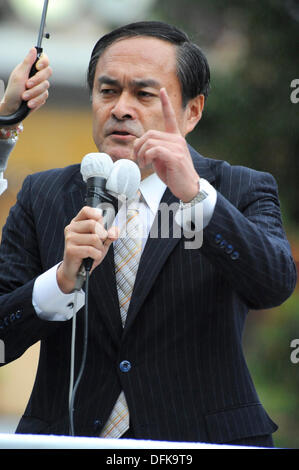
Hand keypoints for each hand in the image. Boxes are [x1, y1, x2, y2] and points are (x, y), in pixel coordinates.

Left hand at [0, 47, 51, 117]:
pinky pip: (44, 97)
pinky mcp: (42, 96)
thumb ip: (27, 62)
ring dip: (33, 92)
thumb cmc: (13, 91)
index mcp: (31, 68)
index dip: (44, 61)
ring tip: (24, 97)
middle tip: (27, 85)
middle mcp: (38, 76)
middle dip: (37, 80)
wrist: (13, 108)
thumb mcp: (19, 75)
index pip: (44, 60)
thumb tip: (34, 49)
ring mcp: (41, 86)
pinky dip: (36, 100)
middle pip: (48, 72)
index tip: (38, 67)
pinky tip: (29, 103)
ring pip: (45, 86)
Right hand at [57, 207, 118, 292]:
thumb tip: (115, 231)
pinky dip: (96, 256)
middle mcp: (71, 228)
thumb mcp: (101, 243)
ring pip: (94, 238)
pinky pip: (91, 250)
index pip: (87, 210)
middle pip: (93, 224)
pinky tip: (92, 258)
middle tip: (99, 244)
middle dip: (102, 236)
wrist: (76, 272)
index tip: (102, 225)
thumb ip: (109, 235)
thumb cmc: (88, 254)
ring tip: (95, 253)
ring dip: (100, 248)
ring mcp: (69, 238)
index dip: (98, 216)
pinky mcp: (70, 250)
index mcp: (77, 223)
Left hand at [133, 87, 198, 201]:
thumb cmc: (174, 174)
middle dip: (138, 146)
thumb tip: (139, 146)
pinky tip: (146, 164)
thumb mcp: (161, 159)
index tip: (162, 90)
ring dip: (141, 154)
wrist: (187, 188)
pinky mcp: (175, 156)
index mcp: (175, 138)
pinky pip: (154, 150)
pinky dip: (146, 157)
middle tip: (137, 158)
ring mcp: (177, 147)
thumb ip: (153, 149)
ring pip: (150, 142)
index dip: (166, 103)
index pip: (171, 117)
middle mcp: (177, 140)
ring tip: (142, 163)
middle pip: (150, 134)